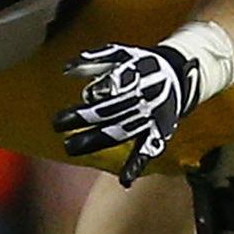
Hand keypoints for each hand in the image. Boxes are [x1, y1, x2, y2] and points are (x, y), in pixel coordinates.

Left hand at [53, 43, 199, 186]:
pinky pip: (147, 149)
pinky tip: (125, 180)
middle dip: (81, 118)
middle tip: (56, 124)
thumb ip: (92, 60)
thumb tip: (64, 70)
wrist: (177, 73)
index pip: (108, 86)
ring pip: (120, 131)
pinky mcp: (158, 132)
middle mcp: (141, 97)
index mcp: (133, 76)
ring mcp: (149, 117)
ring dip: (95, 140)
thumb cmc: (140, 63)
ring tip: (70, 147)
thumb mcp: (119, 53)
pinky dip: (137, 165)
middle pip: (108, 110)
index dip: (93, 91)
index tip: (79, 96)